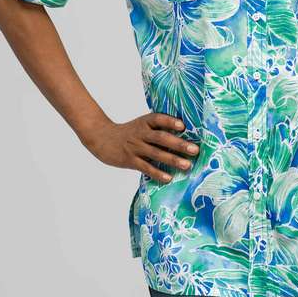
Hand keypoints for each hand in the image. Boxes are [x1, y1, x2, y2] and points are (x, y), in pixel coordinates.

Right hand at [81, 112, 198, 182]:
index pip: (158, 119)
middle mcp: (140, 133)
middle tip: (195, 150)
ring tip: (187, 165)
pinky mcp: (130, 160)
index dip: (170, 121)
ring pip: (156, 153)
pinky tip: (168, 178)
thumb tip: (184, 134)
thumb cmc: (129, 132)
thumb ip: (158, 128)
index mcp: (144, 122)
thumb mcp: (141, 125)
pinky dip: (157, 173)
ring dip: (173, 160)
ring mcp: (135, 147)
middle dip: (179, 144)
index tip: (183, 126)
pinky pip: (145, 167)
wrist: (102, 138)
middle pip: (161, 138)